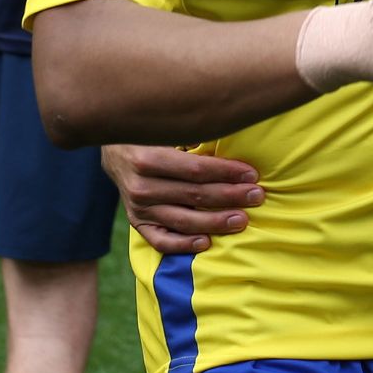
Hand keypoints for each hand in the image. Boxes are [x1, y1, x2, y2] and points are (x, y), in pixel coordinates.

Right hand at [102, 145, 263, 255]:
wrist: (115, 152)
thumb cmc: (149, 135)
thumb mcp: (164, 127)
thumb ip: (191, 134)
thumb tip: (228, 133)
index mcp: (148, 158)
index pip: (196, 169)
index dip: (227, 173)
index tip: (252, 174)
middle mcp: (141, 186)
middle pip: (194, 195)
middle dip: (230, 196)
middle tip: (257, 196)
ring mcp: (137, 208)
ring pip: (182, 221)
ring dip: (215, 222)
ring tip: (242, 220)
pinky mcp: (137, 222)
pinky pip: (161, 241)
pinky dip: (184, 245)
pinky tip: (207, 242)